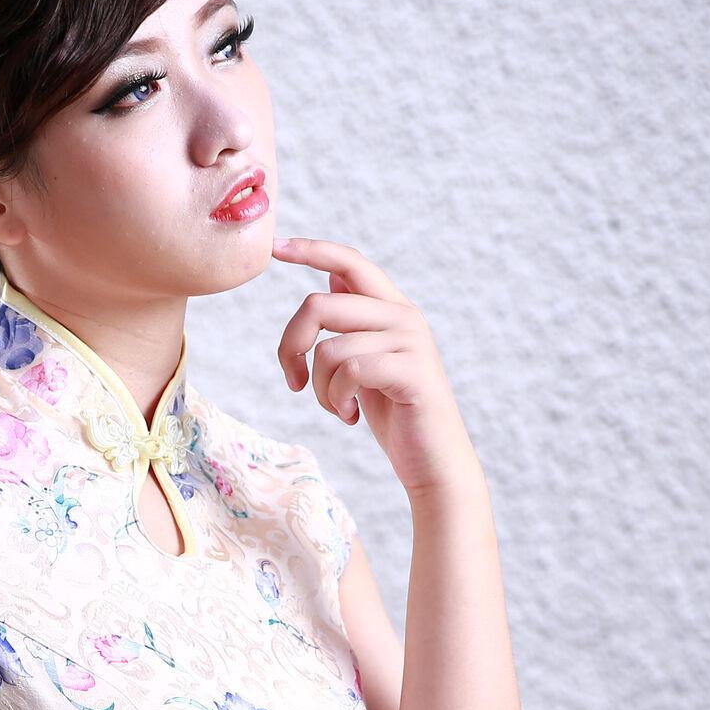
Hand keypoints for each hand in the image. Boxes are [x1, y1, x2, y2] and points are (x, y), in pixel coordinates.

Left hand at [272, 234, 477, 495]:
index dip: (311, 251)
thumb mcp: (367, 361)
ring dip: (320, 389)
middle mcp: (404, 316)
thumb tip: (331, 277)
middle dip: (290, 346)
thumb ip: (353, 321)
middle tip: (292, 382)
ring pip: (329, 348)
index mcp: (391, 309)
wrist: (434, 462)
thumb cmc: (396, 415)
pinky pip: (349, 371)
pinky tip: (351, 416)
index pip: (350, 263)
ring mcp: (411, 341)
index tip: (276, 246)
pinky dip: (337, 400)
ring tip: (339, 408)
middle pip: (319, 304)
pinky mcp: (412, 371)